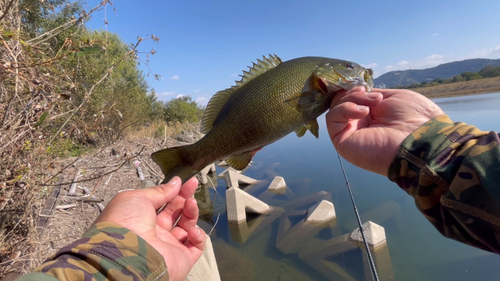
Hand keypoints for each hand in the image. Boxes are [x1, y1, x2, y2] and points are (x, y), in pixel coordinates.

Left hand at [94, 176, 205, 280]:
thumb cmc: (126, 223)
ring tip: (191, 203)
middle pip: (177, 213)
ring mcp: (170, 246)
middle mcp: (157, 233)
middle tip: (192, 185)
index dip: (174, 191)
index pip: (164, 203)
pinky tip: (192, 230)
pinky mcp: (182, 258)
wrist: (128, 253)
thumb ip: (159, 191)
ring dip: (192, 212)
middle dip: (185, 197)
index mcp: (143, 219)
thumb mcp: (138, 197)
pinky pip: (196, 246)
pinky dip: (198, 236)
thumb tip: (176, 183)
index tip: (184, 181)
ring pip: (188, 226)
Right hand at [326, 87, 443, 175]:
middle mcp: (359, 126)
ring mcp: (350, 134)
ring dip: (351, 99)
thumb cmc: (415, 118)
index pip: (351, 100)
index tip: (364, 87)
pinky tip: (363, 112)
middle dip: (353, 94)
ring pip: (335, 109)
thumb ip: (372, 95)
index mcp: (372, 117)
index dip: (352, 90)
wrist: (421, 138)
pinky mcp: (342, 142)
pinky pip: (332, 119)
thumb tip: (358, 92)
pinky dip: (343, 109)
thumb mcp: (393, 97)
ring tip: (372, 104)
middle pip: (341, 102)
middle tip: (373, 97)